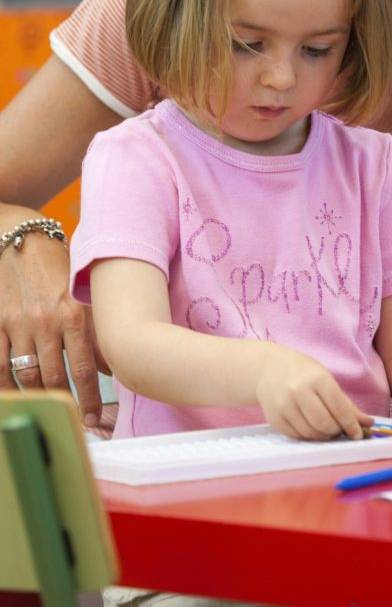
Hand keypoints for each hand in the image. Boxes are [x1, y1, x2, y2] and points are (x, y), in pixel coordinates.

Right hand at [0, 234, 108, 424]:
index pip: (83, 369)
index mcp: (72, 313)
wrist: (20, 239)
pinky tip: (16, 395)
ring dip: (38, 398)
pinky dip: (6, 385)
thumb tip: (109, 366)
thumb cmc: (56, 264)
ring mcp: (17, 324)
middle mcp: (45, 322)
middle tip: (75, 424)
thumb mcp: (82, 291)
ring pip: (26, 376)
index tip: (95, 421)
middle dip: (66, 405)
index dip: (89, 400)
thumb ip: (94, 328)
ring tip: (50, 411)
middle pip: (55, 378)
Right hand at [255, 345, 371, 440]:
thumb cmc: (302, 373)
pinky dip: (308, 436)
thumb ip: (346, 403)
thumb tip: (368, 423)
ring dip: (323, 436)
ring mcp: (284, 405)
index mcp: (316, 378)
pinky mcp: (275, 418)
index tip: (358, 434)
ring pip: (311, 433)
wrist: (267, 368)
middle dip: (336, 431)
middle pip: (325, 424)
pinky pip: (297, 436)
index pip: (339, 407)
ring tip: (327, 429)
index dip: (351, 424)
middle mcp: (299, 391)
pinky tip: (311, 428)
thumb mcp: (325, 379)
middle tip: (340, 430)